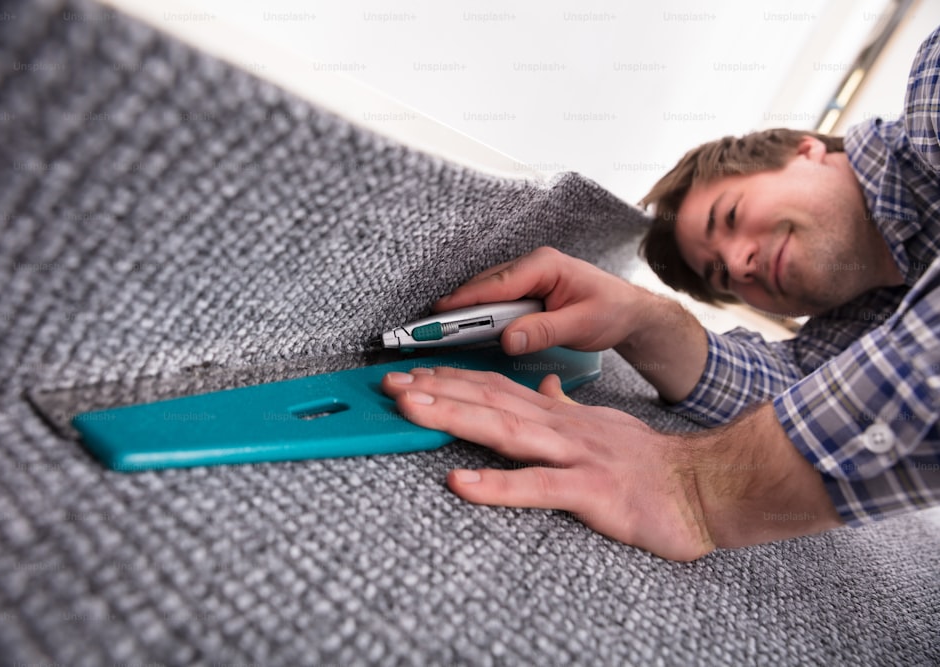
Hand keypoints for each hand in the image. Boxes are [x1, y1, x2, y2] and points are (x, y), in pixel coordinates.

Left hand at [381, 367, 842, 560]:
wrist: (704, 485)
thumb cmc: (648, 461)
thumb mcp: (601, 425)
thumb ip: (568, 406)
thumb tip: (546, 385)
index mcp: (559, 415)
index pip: (496, 388)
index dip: (451, 380)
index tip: (411, 374)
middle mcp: (560, 426)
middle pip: (490, 401)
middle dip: (437, 390)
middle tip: (389, 383)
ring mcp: (575, 455)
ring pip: (506, 432)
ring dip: (455, 418)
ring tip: (411, 410)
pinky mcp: (592, 491)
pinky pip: (539, 487)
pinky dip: (498, 486)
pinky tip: (460, 484)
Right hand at [435, 247, 709, 401]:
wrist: (632, 311)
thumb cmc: (613, 311)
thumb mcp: (581, 324)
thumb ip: (545, 331)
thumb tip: (509, 339)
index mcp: (545, 265)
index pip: (497, 283)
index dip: (465, 299)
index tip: (439, 313)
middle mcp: (533, 266)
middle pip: (486, 286)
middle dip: (457, 305)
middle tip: (427, 326)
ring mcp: (529, 277)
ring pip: (488, 293)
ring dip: (467, 311)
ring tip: (439, 330)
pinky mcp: (528, 291)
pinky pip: (497, 301)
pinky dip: (481, 314)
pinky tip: (467, 331)